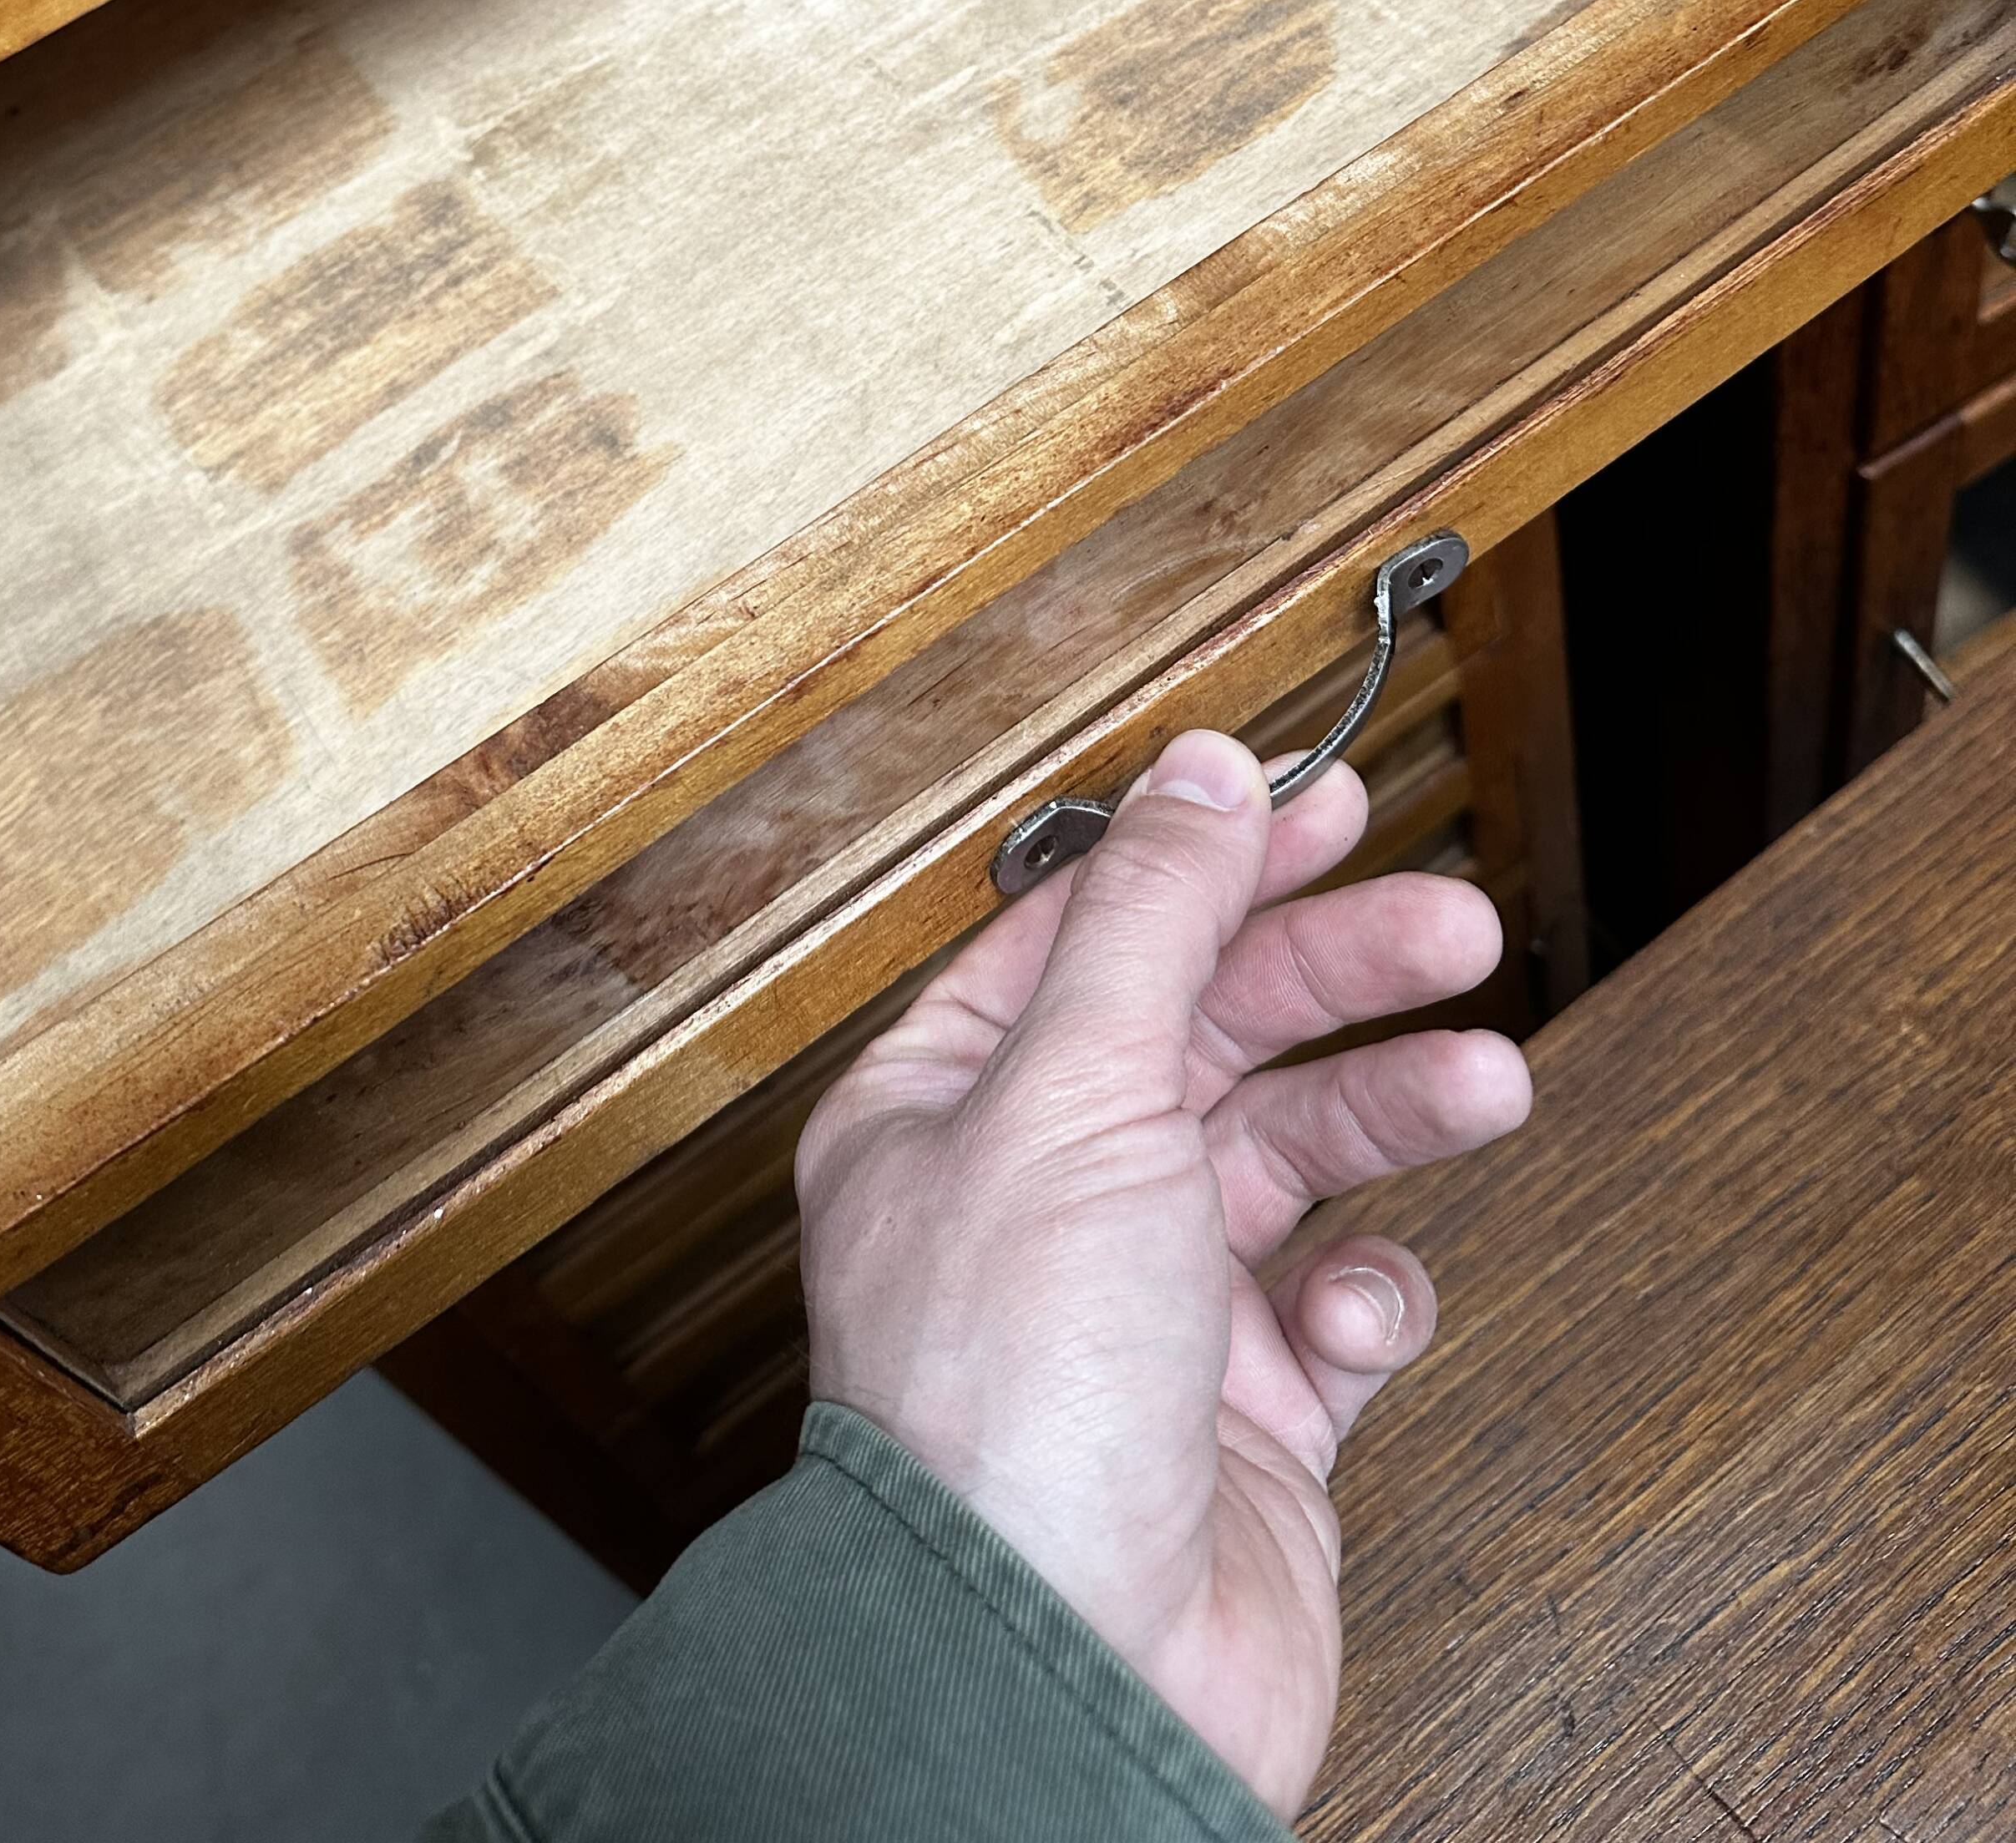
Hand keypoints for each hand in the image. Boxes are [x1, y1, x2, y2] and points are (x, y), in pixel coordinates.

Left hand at [795, 726, 1532, 1820]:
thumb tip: (1202, 770)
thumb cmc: (1015, 1395)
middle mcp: (1040, 1199)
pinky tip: (1360, 1308)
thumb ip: (1155, 917)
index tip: (1320, 808)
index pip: (1090, 938)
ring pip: (1291, 1161)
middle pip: (1209, 1031)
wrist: (1071, 1664)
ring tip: (1486, 1081)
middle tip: (1455, 927)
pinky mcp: (1242, 1421)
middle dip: (1334, 973)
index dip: (1209, 865)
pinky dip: (1369, 1296)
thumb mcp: (1078, 1088)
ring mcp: (1145, 1311)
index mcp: (949, 1109)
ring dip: (1389, 1111)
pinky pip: (1334, 1315)